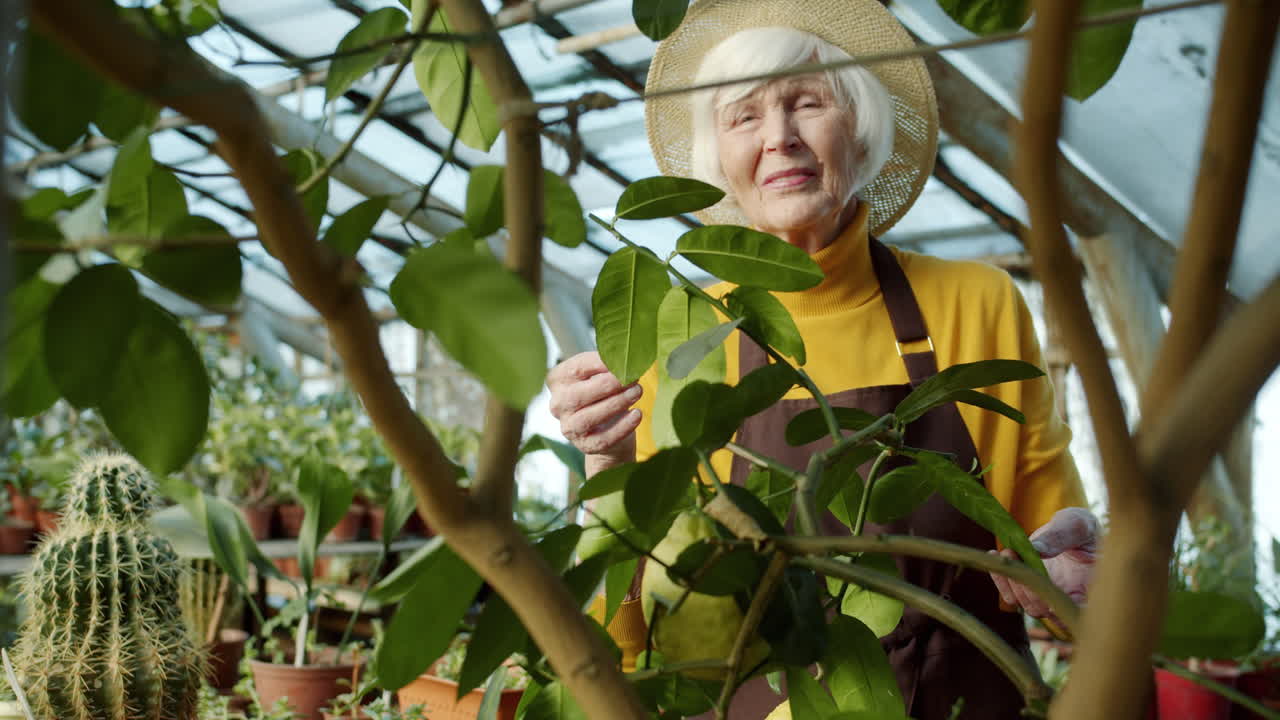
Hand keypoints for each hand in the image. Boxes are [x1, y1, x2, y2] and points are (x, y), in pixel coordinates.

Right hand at [547, 352, 642, 475]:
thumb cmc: (604, 394)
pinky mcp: (586, 445)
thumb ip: (608, 365)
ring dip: (616, 403)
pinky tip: (637, 414)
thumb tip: (625, 357)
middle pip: (577, 395)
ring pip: (588, 418)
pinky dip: (623, 426)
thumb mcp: (602, 374)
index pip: (575, 368)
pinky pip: (604, 438)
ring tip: (637, 392)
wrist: (610, 429)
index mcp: (558, 381)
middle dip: (607, 385)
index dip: (599, 363)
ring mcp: (569, 427)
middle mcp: (558, 404)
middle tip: (631, 378)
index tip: (621, 358)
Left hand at [989, 507, 1098, 618]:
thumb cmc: (1079, 526)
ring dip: (1012, 581)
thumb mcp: (1076, 524)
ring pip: (1027, 606)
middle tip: (1014, 554)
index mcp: (1092, 588)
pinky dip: (1001, 580)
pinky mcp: (1030, 592)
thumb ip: (1060, 536)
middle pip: (1046, 610)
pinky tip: (996, 555)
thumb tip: (1037, 550)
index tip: (1044, 586)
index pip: (1080, 612)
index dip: (1062, 607)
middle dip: (1027, 585)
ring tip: (1007, 552)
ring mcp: (1048, 598)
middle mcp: (1070, 600)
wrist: (1065, 529)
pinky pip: (1012, 597)